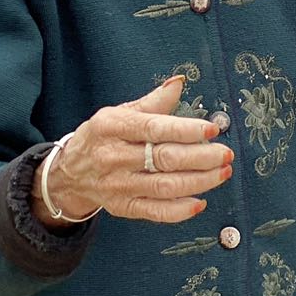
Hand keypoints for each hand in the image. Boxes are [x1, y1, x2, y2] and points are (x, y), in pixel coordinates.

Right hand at [32, 77, 233, 226]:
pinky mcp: (123, 207)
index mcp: (112, 127)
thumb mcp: (120, 112)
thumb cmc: (102, 137)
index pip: (154, 128)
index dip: (186, 129)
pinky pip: (155, 212)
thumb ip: (153, 101)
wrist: (69, 173)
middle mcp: (114, 157)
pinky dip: (179, 210)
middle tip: (225, 154)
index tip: (212, 129)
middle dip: (201, 157)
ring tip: (222, 173)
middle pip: (164, 159)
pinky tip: (199, 201)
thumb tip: (179, 83)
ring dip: (199, 181)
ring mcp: (118, 185)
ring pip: (164, 186)